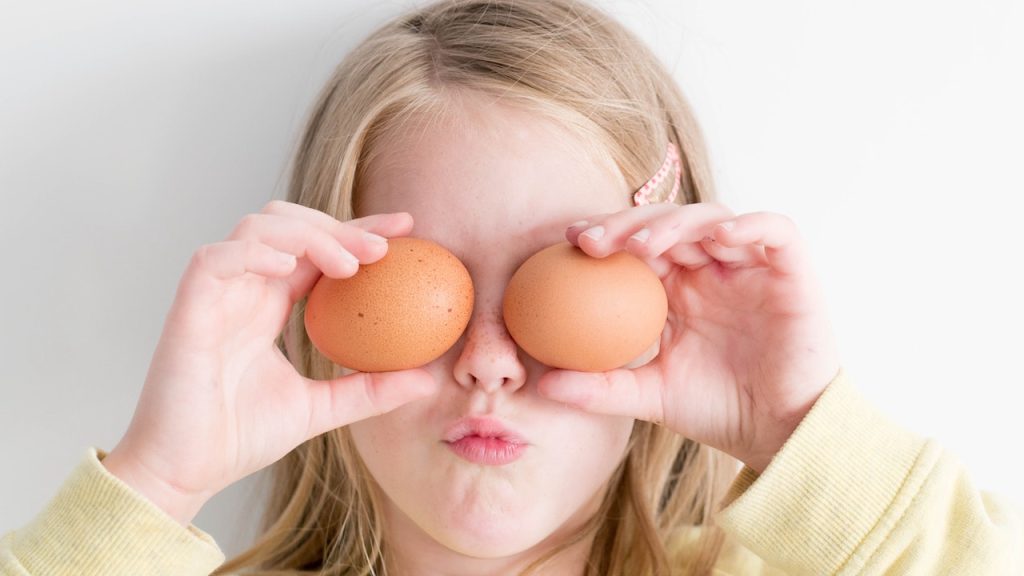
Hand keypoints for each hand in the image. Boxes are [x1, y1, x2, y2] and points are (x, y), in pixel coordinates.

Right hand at [103, 201, 437, 524]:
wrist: (185, 472)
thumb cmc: (239, 438)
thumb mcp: (322, 409)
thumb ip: (370, 390)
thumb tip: (428, 381)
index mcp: (270, 305)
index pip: (318, 250)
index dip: (359, 231)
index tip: (407, 230)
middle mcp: (244, 290)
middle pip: (290, 223)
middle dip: (339, 226)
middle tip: (384, 248)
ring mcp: (215, 294)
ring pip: (257, 227)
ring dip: (306, 233)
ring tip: (348, 265)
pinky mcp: (189, 307)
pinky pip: (216, 258)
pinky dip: (253, 251)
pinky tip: (289, 264)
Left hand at [538, 202, 839, 472]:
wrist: (780, 433)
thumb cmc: (717, 410)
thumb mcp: (649, 397)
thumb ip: (600, 387)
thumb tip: (541, 386)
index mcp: (676, 288)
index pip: (637, 245)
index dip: (605, 234)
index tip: (568, 242)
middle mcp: (710, 269)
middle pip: (667, 223)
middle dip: (627, 223)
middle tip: (592, 241)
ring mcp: (750, 266)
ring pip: (712, 218)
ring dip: (676, 223)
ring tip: (643, 244)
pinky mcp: (791, 270)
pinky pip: (775, 231)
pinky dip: (749, 225)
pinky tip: (718, 237)